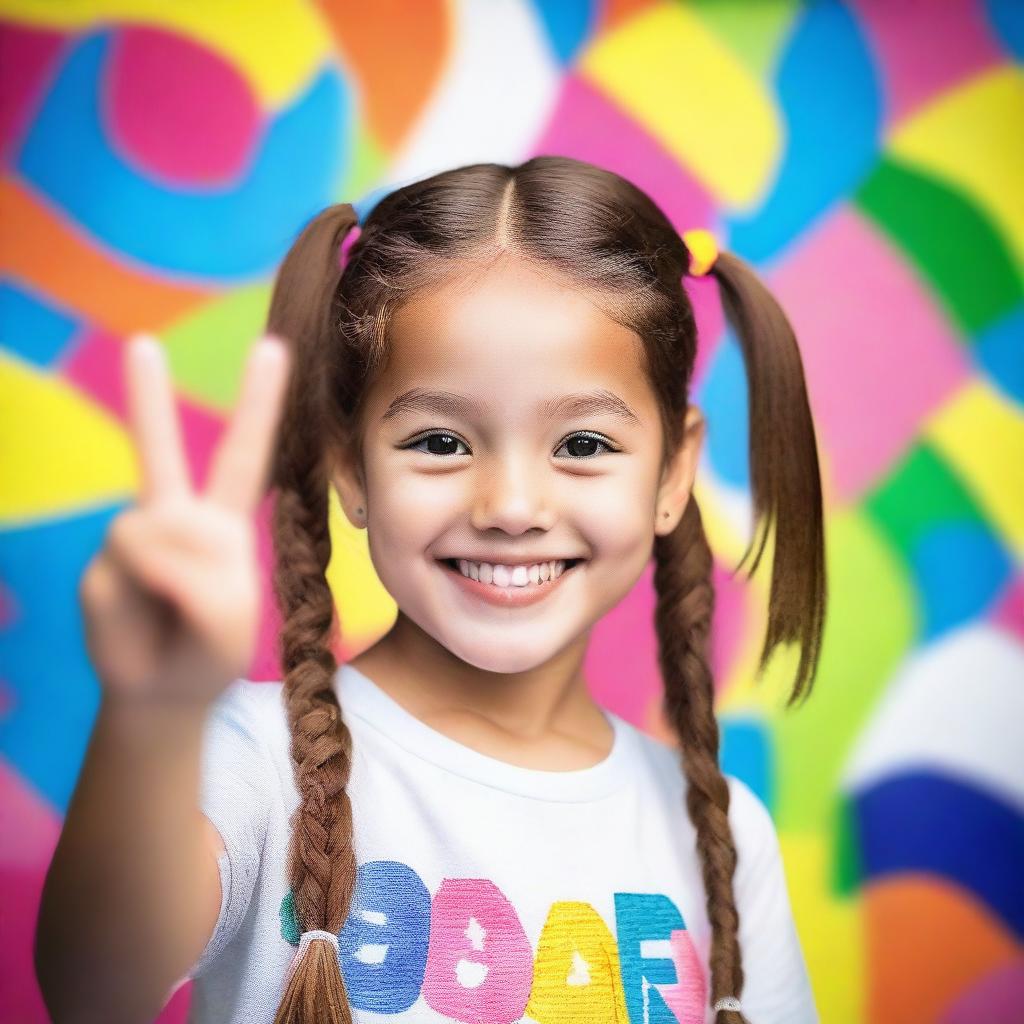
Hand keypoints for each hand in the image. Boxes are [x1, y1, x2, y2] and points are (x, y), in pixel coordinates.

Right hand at [80, 333, 291, 706]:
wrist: (163, 692)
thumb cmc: (209, 650)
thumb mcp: (233, 619)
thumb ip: (205, 580)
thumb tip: (149, 542)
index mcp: (224, 523)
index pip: (245, 455)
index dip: (259, 402)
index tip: (272, 346)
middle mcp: (178, 519)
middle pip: (164, 452)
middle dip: (146, 397)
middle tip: (140, 343)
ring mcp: (135, 537)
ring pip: (161, 531)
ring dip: (181, 577)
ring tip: (181, 612)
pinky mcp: (104, 562)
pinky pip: (137, 561)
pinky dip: (156, 590)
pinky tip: (149, 612)